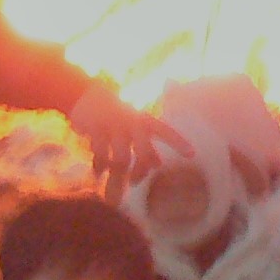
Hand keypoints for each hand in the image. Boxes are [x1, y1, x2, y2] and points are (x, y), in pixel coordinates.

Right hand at [67, 83, 188, 190]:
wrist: (87, 96)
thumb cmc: (117, 117)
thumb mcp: (134, 126)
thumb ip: (145, 145)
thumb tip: (157, 165)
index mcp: (145, 122)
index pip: (166, 132)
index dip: (179, 143)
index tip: (192, 154)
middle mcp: (132, 122)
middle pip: (143, 151)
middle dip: (141, 171)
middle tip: (135, 182)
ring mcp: (114, 126)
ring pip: (121, 158)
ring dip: (118, 175)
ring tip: (115, 182)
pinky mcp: (96, 129)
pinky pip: (100, 154)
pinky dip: (99, 167)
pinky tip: (98, 174)